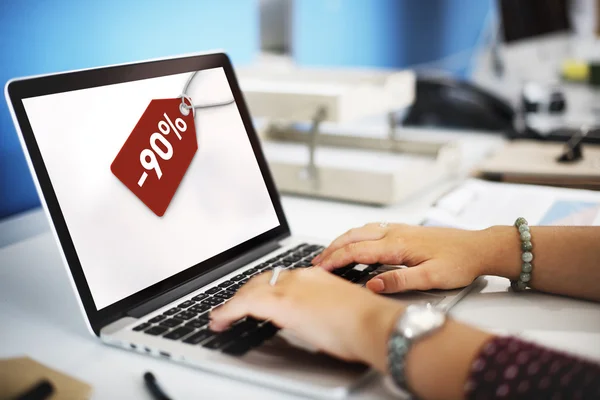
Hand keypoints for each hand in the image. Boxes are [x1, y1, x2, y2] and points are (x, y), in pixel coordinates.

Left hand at [209, 267, 403, 371]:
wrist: (373, 323)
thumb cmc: (365, 323)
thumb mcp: (338, 309)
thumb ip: (319, 309)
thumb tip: (309, 320)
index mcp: (314, 276)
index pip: (279, 278)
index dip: (262, 289)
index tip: (254, 298)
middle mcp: (300, 276)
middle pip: (261, 280)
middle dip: (244, 294)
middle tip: (231, 307)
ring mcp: (290, 287)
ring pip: (250, 290)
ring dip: (233, 303)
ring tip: (221, 316)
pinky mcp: (282, 303)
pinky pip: (244, 303)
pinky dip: (228, 311)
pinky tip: (221, 320)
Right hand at [312, 223, 492, 293]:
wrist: (479, 247)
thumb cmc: (459, 262)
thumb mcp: (431, 279)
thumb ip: (399, 281)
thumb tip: (372, 284)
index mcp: (398, 245)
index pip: (358, 251)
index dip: (336, 259)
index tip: (320, 268)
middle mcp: (396, 233)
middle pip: (354, 236)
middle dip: (332, 248)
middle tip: (316, 261)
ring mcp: (400, 229)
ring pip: (362, 230)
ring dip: (342, 240)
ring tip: (329, 252)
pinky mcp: (405, 230)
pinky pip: (372, 229)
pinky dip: (355, 236)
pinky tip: (355, 242)